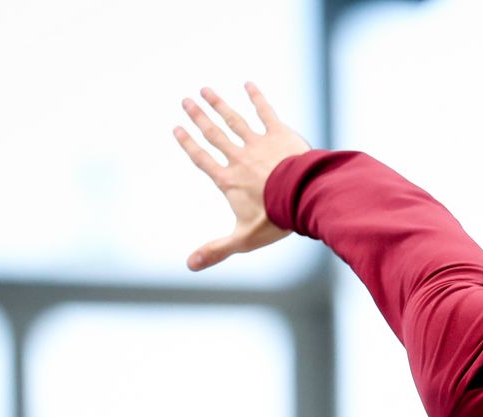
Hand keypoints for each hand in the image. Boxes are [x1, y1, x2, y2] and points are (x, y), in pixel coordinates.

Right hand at [172, 83, 310, 270]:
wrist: (305, 199)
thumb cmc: (275, 220)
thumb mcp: (243, 239)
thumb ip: (216, 250)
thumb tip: (189, 265)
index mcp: (228, 180)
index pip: (202, 159)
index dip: (188, 144)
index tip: (177, 128)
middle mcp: (239, 158)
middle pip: (214, 134)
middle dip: (199, 117)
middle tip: (185, 100)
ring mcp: (259, 144)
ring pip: (234, 120)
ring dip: (219, 104)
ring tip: (205, 90)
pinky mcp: (280, 134)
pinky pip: (266, 112)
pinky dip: (257, 98)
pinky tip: (248, 84)